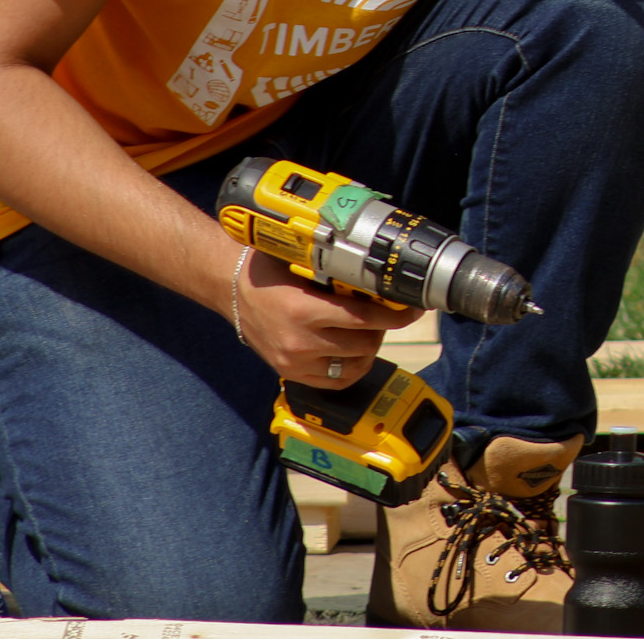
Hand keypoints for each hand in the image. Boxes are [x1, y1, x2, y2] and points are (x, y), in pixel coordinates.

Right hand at [232, 251, 421, 388]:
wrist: (231, 291)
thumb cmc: (269, 271)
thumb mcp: (301, 263)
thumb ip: (336, 271)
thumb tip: (379, 273)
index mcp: (303, 309)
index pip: (363, 318)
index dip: (393, 316)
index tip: (412, 310)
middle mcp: (299, 341)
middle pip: (363, 343)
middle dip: (382, 329)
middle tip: (386, 314)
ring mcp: (294, 362)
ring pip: (353, 365)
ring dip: (369, 349)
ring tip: (369, 331)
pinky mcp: (291, 374)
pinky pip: (335, 381)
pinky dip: (353, 368)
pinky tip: (355, 352)